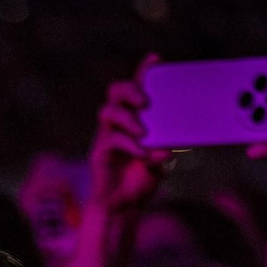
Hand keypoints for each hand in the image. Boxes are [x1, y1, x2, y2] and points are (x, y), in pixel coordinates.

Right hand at [87, 54, 173, 212]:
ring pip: (107, 111)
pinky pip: (111, 140)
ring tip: (143, 131)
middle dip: (131, 89)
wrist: (122, 207)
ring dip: (127, 117)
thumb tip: (167, 147)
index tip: (156, 59)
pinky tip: (143, 154)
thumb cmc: (140, 181)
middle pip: (116, 91)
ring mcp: (106, 136)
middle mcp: (118, 123)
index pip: (137, 89)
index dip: (144, 71)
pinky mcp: (99, 152)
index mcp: (134, 119)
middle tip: (146, 102)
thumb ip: (163, 153)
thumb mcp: (159, 163)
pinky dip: (129, 146)